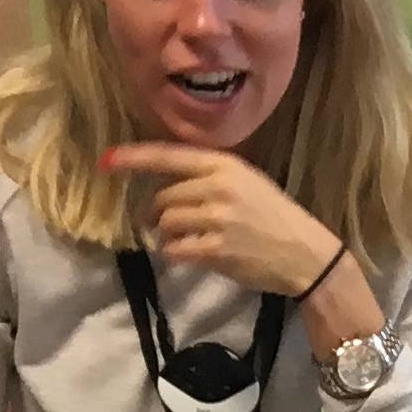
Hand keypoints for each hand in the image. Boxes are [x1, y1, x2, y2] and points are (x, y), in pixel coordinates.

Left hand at [100, 143, 375, 325]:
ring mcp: (218, 218)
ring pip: (166, 223)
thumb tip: (164, 188)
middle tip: (155, 225)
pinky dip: (173, 253)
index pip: (168, 156)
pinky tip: (186, 255)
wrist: (307, 254)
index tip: (105, 161)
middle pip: (163, 197)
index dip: (133, 158)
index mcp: (225, 165)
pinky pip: (175, 249)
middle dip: (153, 213)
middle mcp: (219, 187)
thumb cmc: (275, 218)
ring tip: (180, 241)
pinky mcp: (217, 249)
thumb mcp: (246, 183)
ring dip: (164, 235)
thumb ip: (208, 178)